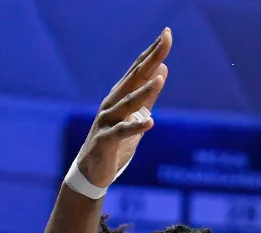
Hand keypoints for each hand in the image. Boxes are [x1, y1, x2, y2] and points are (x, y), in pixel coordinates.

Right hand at [76, 29, 172, 187]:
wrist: (93, 170)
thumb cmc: (116, 142)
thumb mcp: (137, 115)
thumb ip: (149, 94)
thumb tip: (162, 69)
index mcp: (121, 96)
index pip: (140, 69)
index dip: (154, 51)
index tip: (168, 33)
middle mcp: (113, 103)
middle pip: (135, 78)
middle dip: (151, 58)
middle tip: (166, 40)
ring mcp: (108, 121)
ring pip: (128, 103)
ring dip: (144, 91)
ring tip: (160, 80)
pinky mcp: (107, 140)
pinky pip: (123, 132)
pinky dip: (136, 127)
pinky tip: (151, 122)